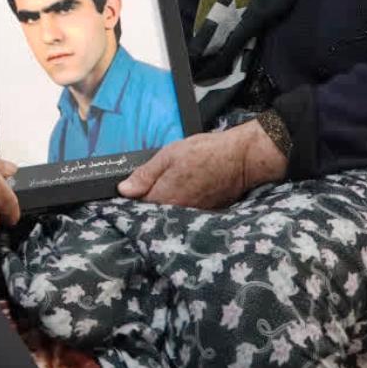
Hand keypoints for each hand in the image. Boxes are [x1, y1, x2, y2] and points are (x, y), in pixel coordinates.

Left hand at [117, 120, 288, 208]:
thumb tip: (125, 189)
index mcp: (164, 197)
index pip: (137, 205)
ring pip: (169, 212)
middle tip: (155, 183)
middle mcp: (177, 211)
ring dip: (165, 203)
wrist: (241, 158)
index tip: (133, 187)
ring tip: (174, 185)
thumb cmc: (207, 152)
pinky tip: (187, 190)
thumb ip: (145, 174)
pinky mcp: (204, 214)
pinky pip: (185, 212)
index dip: (134, 195)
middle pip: (153, 211)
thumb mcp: (169, 154)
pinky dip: (182, 203)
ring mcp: (192, 215)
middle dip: (148, 201)